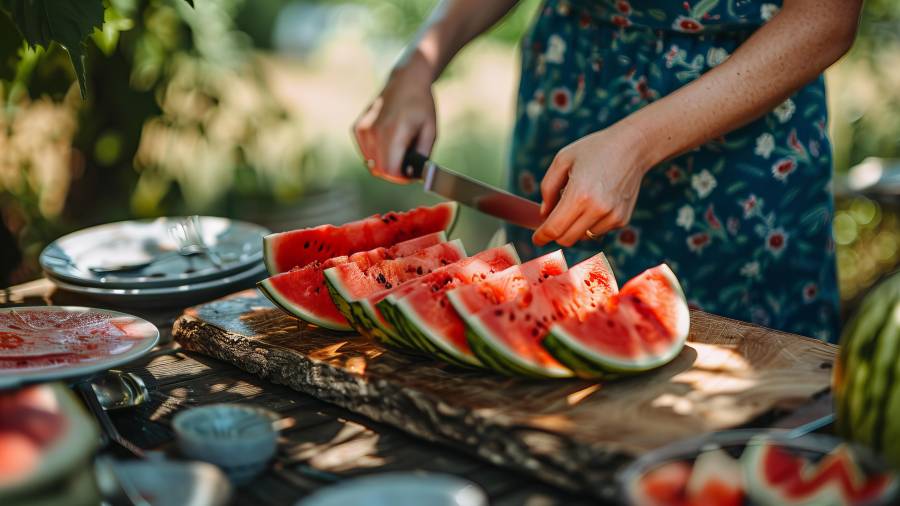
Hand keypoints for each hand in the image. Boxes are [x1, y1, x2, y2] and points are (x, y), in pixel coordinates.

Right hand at [353, 62, 436, 183]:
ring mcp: (363, 129)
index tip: (411, 174)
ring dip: (385, 163)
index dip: (402, 178)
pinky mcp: (357, 128)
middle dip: (394, 173)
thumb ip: (423, 156)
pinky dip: (376, 154)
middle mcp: (374, 131)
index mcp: (394, 132)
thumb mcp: (431, 132)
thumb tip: (414, 176)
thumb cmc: (421, 106)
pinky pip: (366, 153)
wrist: (405, 81)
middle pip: (380, 170)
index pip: (390, 171)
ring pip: (371, 164)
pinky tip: (387, 141)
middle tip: (407, 164)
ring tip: (399, 149)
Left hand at [532, 125, 649, 246]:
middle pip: (567, 239)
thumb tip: (544, 215)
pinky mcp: (622, 219)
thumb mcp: (562, 160)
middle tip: (551, 222)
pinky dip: (591, 223)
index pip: (554, 229)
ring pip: (583, 237)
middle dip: (555, 234)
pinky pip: (598, 231)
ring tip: (580, 201)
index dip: (541, 237)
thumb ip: (548, 189)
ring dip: (575, 226)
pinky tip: (596, 202)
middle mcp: (597, 209)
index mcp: (579, 194)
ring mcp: (612, 216)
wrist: (632, 147)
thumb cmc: (594, 150)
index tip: (536, 239)